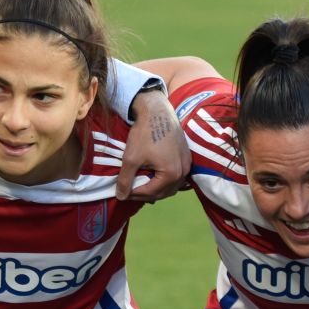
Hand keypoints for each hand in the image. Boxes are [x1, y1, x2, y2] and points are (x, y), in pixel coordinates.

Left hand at [118, 88, 190, 202]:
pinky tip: (153, 176)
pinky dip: (165, 180)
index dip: (134, 194)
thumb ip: (125, 180)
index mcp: (172, 174)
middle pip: (164, 192)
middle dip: (146, 194)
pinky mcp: (187, 156)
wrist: (157, 111)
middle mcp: (184, 172)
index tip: (122, 193)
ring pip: (171, 185)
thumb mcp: (131, 158)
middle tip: (130, 191)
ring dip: (157, 189)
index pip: (151, 192)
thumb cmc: (145, 134)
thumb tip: (121, 197)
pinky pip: (177, 175)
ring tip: (141, 185)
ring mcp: (187, 164)